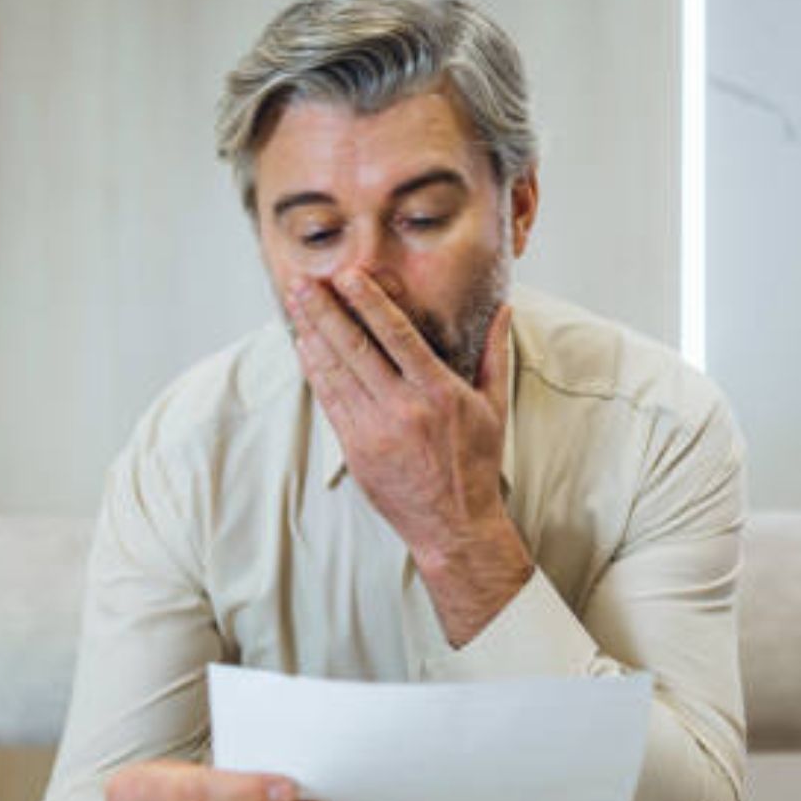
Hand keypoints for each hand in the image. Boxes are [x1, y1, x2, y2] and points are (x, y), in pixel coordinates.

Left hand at [285, 270, 533, 645]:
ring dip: (312, 334)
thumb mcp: (494, 406)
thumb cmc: (475, 464)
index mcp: (439, 392)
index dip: (369, 303)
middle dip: (325, 311)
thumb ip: (494, 354)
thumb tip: (505, 309)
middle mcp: (404, 409)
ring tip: (295, 304)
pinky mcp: (356, 451)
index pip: (398, 336)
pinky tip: (304, 346)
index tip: (348, 275)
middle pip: (356, 349)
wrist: (454, 525)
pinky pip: (330, 403)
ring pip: (336, 373)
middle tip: (303, 281)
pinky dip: (315, 372)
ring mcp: (375, 431)